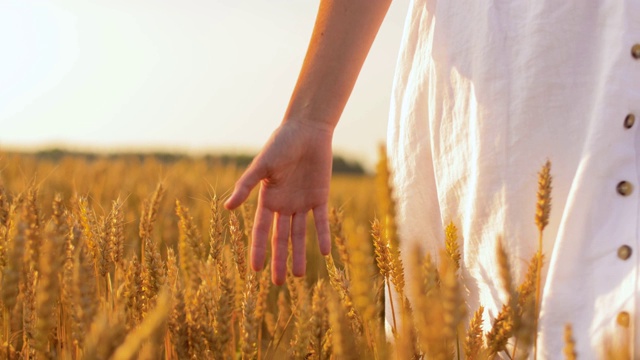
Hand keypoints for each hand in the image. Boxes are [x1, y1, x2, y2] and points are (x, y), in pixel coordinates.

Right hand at [224, 121, 332, 284]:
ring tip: (299, 275)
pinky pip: (321, 220)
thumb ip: (246, 186)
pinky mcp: (320, 196)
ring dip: (300, 253)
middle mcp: (284, 205)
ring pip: (300, 234)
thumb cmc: (280, 144)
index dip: (258, 249)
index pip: (261, 230)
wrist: (306, 131)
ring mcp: (302, 202)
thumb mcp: (262, 166)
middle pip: (281, 238)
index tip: (255, 270)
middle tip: (279, 283)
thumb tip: (227, 208)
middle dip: (279, 260)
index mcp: (268, 199)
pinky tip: (325, 252)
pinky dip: (322, 235)